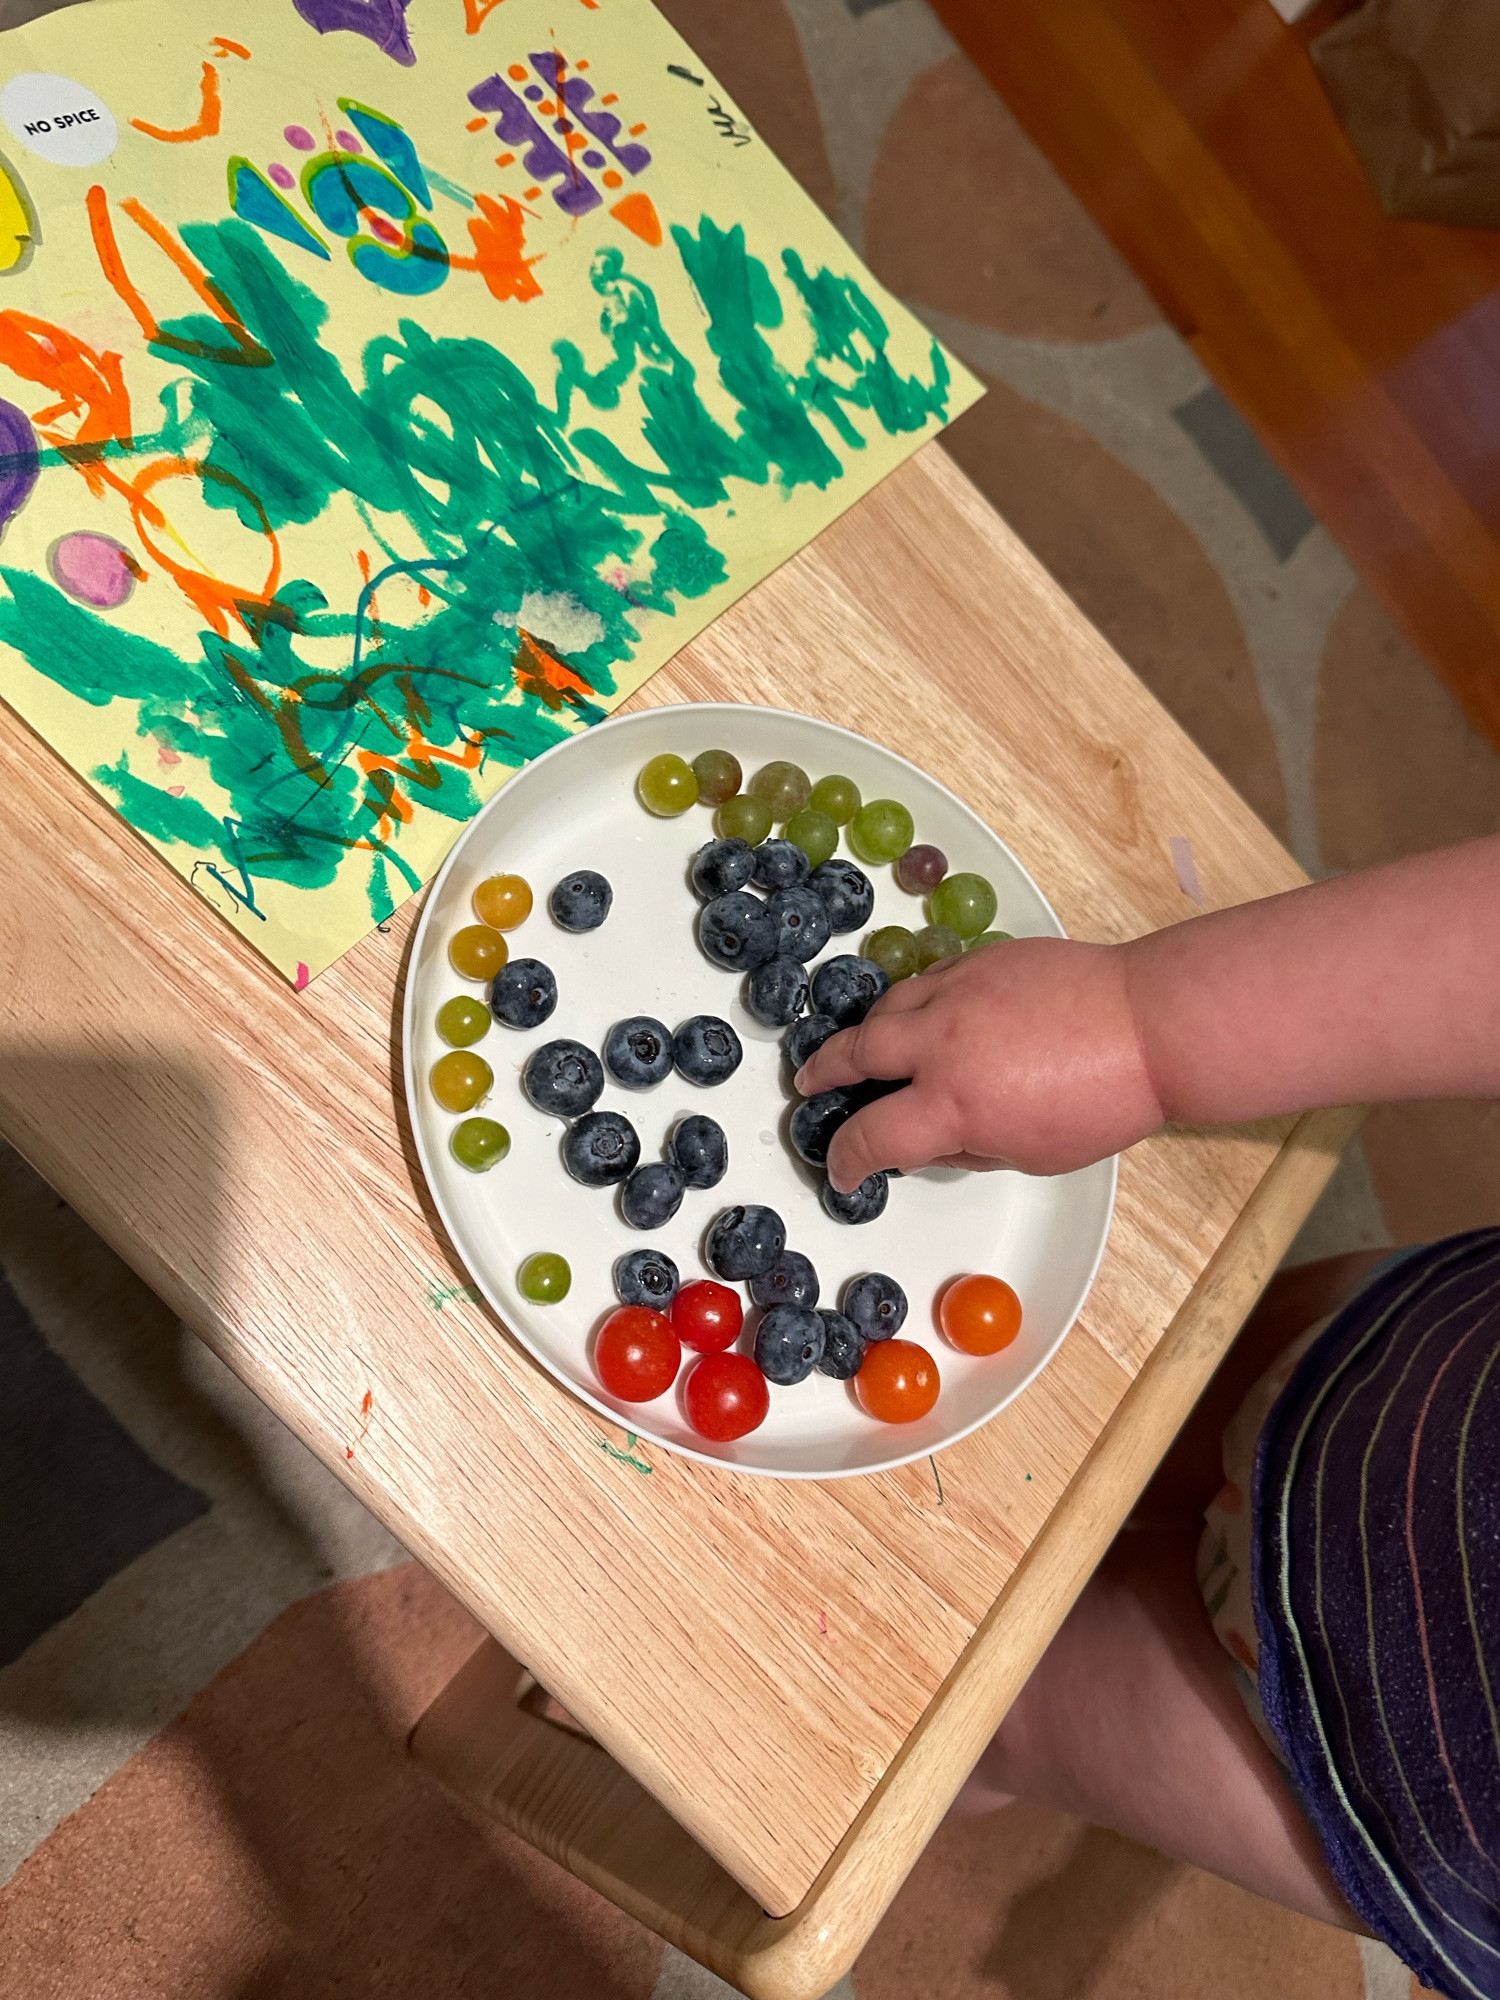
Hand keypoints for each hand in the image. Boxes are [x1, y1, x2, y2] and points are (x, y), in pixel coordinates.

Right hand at [795, 937, 1164, 1189]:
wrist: (1147, 1024)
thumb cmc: (1102, 1102)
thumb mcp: (1032, 1154)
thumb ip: (970, 1145)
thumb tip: (937, 1139)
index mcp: (954, 1104)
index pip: (872, 1138)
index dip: (848, 1161)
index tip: (844, 1170)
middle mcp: (942, 1042)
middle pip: (855, 1053)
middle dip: (824, 1072)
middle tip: (810, 1083)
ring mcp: (959, 991)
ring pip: (887, 1007)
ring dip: (865, 1032)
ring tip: (862, 1047)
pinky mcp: (983, 960)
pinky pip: (929, 979)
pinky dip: (913, 1001)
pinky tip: (923, 1014)